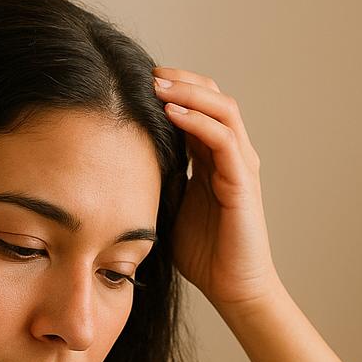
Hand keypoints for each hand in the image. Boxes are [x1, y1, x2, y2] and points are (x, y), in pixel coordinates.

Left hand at [153, 67, 282, 309]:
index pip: (198, 106)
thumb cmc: (203, 254)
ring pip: (222, 108)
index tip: (136, 82)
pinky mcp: (243, 182)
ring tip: (157, 84)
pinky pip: (223, 139)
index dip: (172, 88)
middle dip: (180, 79)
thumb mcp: (168, 206)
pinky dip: (198, 120)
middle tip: (145, 72)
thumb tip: (117, 158)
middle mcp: (232, 154)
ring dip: (188, 91)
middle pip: (213, 95)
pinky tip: (172, 113)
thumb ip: (156, 178)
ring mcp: (241, 165)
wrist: (232, 288)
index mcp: (214, 158)